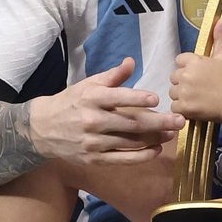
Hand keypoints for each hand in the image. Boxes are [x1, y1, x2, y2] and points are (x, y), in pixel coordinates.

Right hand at [28, 56, 182, 165]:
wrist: (42, 128)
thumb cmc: (71, 103)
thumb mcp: (88, 85)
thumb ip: (112, 76)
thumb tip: (131, 62)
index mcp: (91, 98)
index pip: (118, 98)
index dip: (137, 99)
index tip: (157, 99)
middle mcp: (92, 120)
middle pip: (130, 123)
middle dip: (158, 123)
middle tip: (180, 121)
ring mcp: (93, 142)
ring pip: (129, 142)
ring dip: (154, 139)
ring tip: (172, 134)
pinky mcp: (94, 159)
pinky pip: (122, 159)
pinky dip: (141, 157)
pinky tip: (155, 151)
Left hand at [170, 19, 221, 120]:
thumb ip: (219, 38)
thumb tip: (221, 20)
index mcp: (193, 61)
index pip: (179, 60)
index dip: (187, 67)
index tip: (197, 74)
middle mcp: (185, 75)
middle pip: (174, 77)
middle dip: (183, 82)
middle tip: (197, 88)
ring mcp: (183, 92)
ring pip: (173, 92)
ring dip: (181, 96)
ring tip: (196, 98)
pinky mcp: (184, 107)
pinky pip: (174, 107)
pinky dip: (182, 109)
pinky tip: (193, 107)